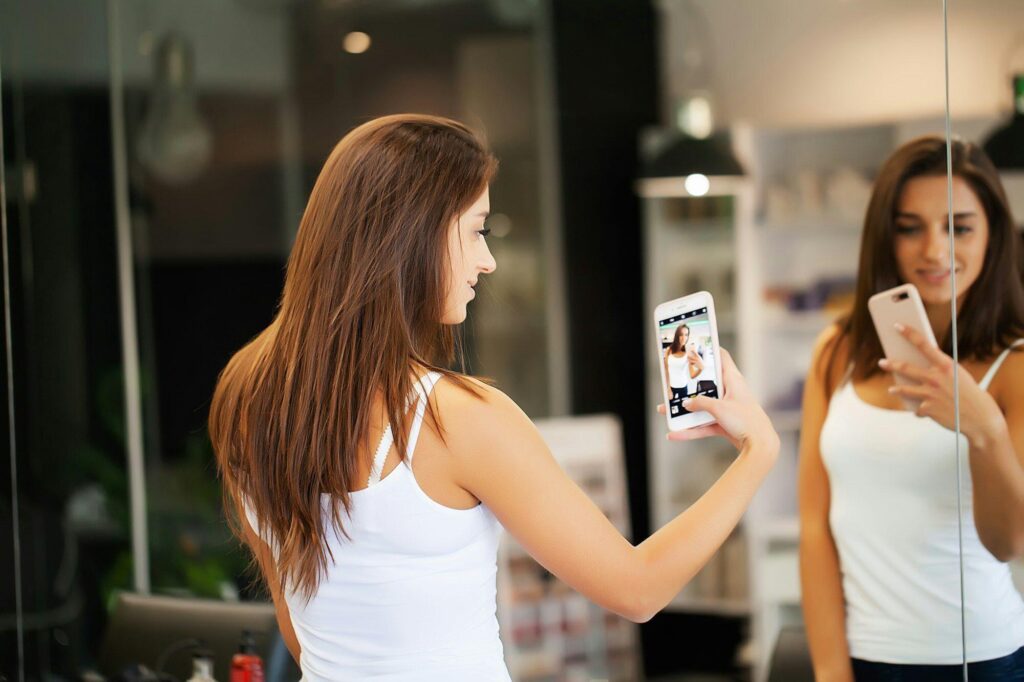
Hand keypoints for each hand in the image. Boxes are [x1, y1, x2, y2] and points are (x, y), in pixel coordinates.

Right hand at [658, 348, 779, 454]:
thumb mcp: (719, 408)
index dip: (710, 350)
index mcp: (733, 380)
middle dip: (688, 385)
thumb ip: (700, 403)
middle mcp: (730, 392)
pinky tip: (675, 434)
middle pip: (705, 384)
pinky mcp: (725, 423)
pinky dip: (690, 430)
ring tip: (665, 411)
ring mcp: (727, 408)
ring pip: (701, 407)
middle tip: (672, 381)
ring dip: (684, 411)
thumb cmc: (746, 421)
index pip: (722, 358)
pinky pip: (703, 424)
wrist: (760, 445)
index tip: (696, 346)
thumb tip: (686, 403)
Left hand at [879, 323, 1006, 445]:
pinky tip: (925, 412)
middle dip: (891, 364)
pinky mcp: (928, 409)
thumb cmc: (969, 394)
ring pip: (905, 389)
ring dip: (897, 389)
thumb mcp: (958, 375)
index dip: (909, 333)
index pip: (923, 344)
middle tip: (882, 362)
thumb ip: (940, 369)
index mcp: (946, 365)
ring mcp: (930, 394)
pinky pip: (918, 408)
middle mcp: (936, 377)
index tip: (897, 325)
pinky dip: (921, 410)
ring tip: (891, 389)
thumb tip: (919, 365)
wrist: (981, 418)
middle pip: (906, 368)